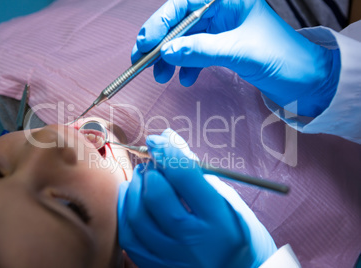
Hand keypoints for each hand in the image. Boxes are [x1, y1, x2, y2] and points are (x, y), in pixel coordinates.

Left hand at [118, 129, 275, 266]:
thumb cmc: (237, 235)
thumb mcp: (229, 201)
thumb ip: (199, 172)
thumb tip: (169, 139)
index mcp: (219, 221)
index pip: (184, 176)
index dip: (167, 152)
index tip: (158, 141)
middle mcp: (194, 242)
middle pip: (156, 196)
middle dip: (151, 172)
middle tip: (154, 166)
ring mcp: (173, 258)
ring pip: (137, 216)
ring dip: (134, 188)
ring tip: (142, 178)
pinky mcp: (157, 267)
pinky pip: (129, 237)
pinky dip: (126, 212)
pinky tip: (132, 199)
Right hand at [132, 0, 340, 116]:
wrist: (306, 81)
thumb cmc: (281, 58)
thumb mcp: (238, 51)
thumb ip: (200, 49)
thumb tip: (166, 51)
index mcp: (229, 0)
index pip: (185, 4)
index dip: (161, 22)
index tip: (145, 42)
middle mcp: (222, 10)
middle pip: (180, 22)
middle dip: (160, 41)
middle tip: (142, 60)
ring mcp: (222, 30)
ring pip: (185, 39)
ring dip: (170, 57)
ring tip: (161, 76)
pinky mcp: (223, 47)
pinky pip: (196, 53)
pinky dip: (187, 66)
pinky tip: (185, 79)